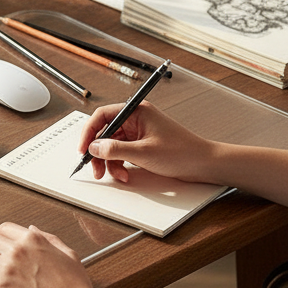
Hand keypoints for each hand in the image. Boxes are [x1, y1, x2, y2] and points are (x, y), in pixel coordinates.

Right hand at [78, 102, 214, 183]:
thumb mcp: (143, 152)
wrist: (204, 164)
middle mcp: (136, 119)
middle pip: (105, 133)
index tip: (83, 148)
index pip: (102, 116)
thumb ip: (115, 149)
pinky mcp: (142, 145)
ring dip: (110, 162)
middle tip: (95, 168)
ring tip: (116, 175)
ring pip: (112, 146)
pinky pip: (122, 153)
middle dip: (99, 152)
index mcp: (136, 112)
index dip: (89, 132)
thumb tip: (94, 147)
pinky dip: (120, 165)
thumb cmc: (182, 152)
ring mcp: (138, 133)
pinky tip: (125, 174)